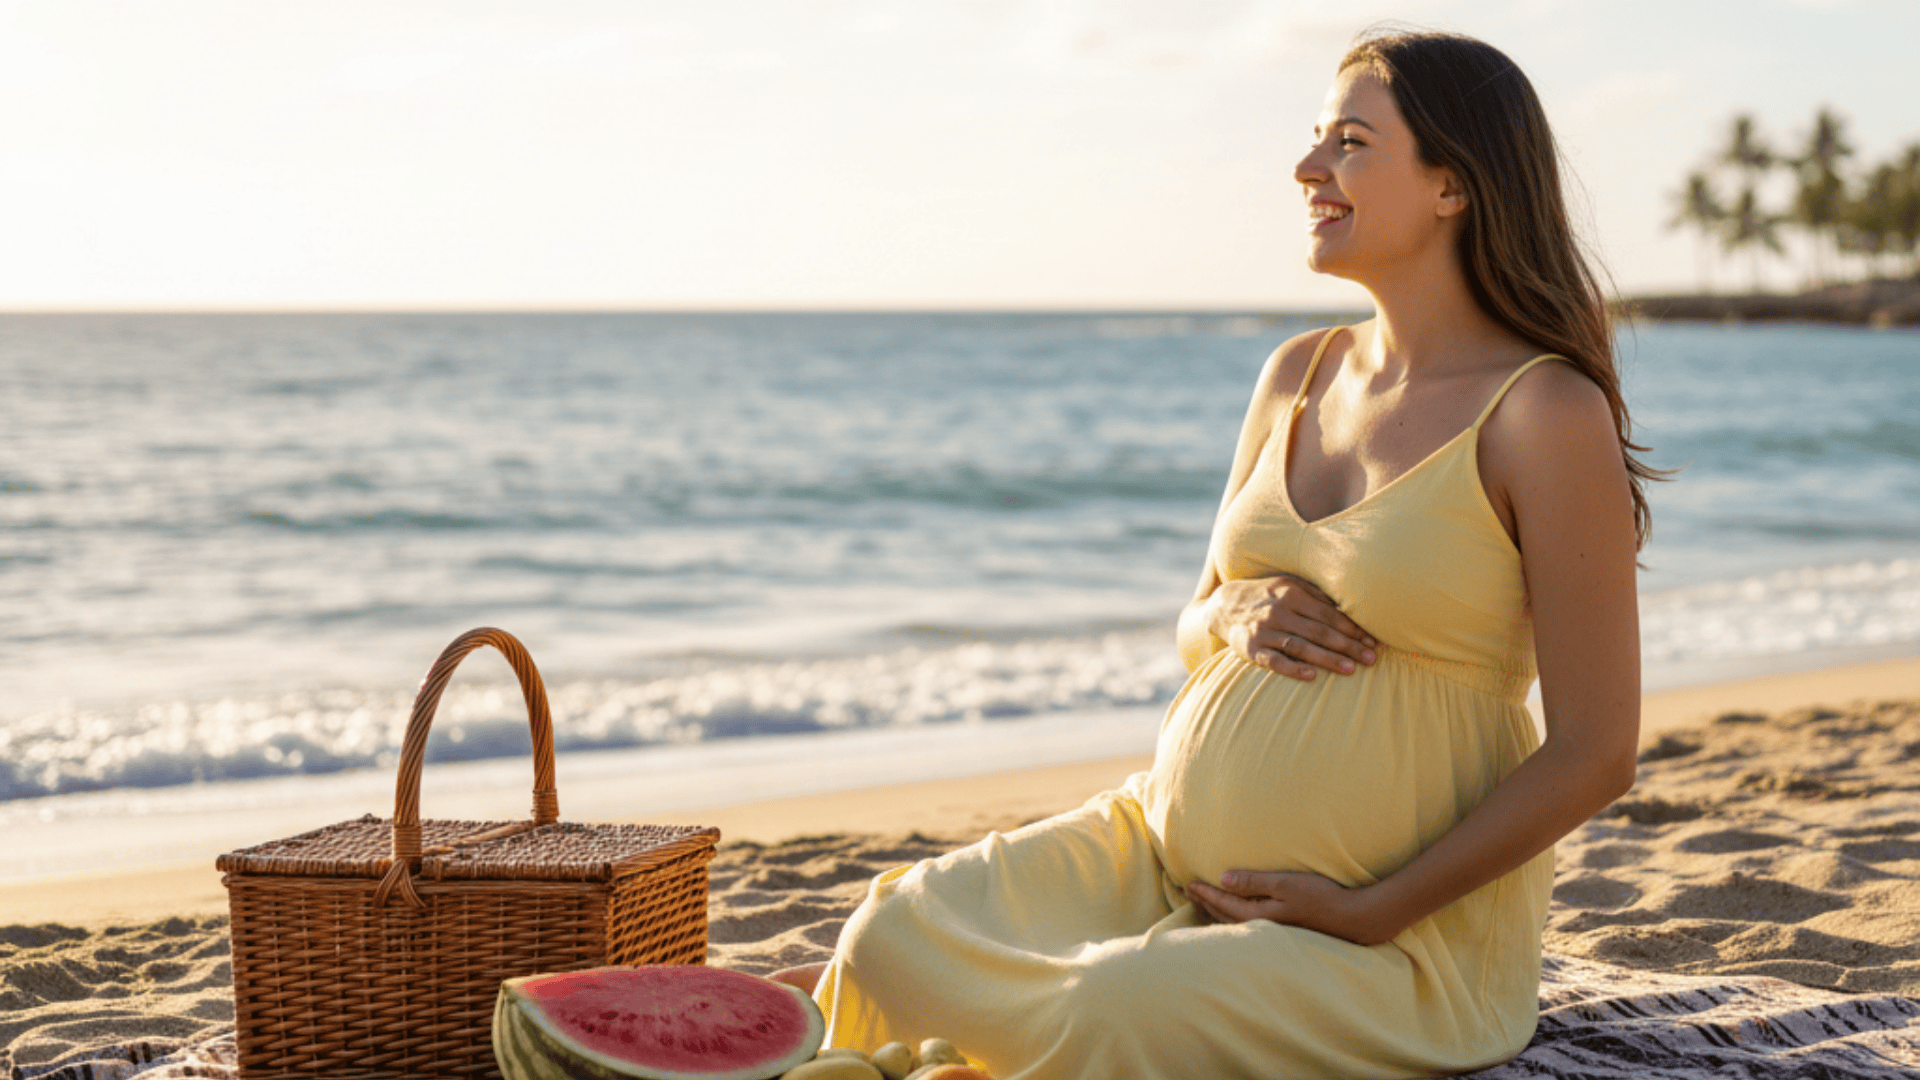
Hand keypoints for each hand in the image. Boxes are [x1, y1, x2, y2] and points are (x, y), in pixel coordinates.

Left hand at [1185, 870, 1398, 946]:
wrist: (1352, 919)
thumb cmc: (1320, 897)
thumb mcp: (1284, 884)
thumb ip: (1253, 882)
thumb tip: (1223, 879)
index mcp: (1258, 916)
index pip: (1222, 903)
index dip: (1204, 892)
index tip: (1188, 884)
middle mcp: (1261, 927)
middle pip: (1224, 915)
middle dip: (1206, 903)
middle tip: (1188, 891)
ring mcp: (1272, 932)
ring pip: (1235, 922)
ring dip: (1217, 912)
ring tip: (1204, 903)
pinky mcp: (1282, 931)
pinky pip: (1247, 924)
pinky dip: (1233, 917)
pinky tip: (1235, 914)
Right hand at [1206, 574, 1376, 680]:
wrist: (1224, 605)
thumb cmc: (1267, 595)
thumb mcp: (1289, 585)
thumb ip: (1317, 595)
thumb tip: (1352, 607)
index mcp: (1292, 593)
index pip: (1329, 614)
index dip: (1353, 628)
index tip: (1373, 641)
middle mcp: (1278, 611)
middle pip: (1320, 631)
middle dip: (1348, 646)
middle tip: (1371, 658)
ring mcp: (1263, 630)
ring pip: (1301, 646)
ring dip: (1328, 659)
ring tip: (1351, 669)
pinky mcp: (1250, 649)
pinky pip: (1275, 661)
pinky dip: (1293, 668)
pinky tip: (1312, 676)